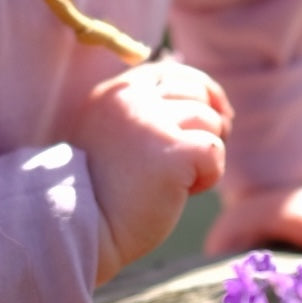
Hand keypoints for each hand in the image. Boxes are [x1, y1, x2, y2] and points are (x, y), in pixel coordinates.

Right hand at [69, 60, 231, 284]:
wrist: (82, 229)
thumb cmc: (103, 190)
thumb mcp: (118, 134)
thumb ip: (148, 113)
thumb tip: (213, 106)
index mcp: (117, 92)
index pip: (172, 73)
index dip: (202, 89)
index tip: (219, 112)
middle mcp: (133, 98)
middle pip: (197, 94)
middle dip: (209, 123)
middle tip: (194, 159)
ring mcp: (152, 121)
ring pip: (211, 123)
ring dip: (203, 156)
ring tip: (174, 182)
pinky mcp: (172, 151)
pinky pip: (215, 151)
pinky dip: (209, 176)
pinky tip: (183, 193)